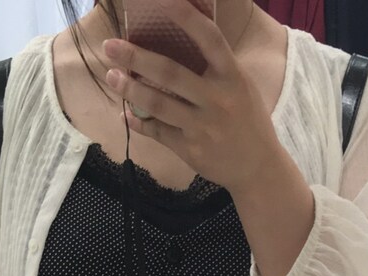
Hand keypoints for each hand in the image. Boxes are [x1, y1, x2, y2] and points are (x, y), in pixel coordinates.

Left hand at [101, 0, 281, 194]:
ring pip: (158, 104)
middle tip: (110, 46)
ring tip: (111, 76)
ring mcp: (202, 126)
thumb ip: (217, 65)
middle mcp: (217, 99)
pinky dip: (139, 123)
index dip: (186, 16)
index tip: (161, 0)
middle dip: (136, 58)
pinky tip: (126, 115)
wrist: (258, 168)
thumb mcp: (241, 86)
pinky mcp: (191, 149)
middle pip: (170, 73)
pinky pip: (158, 133)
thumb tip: (183, 37)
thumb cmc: (248, 120)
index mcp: (232, 76)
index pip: (209, 38)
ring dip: (130, 90)